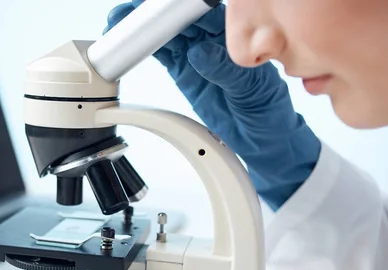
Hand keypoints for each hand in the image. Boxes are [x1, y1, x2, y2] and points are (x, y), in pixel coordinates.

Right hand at [105, 2, 320, 209]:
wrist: (260, 139)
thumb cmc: (267, 109)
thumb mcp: (251, 89)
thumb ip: (224, 69)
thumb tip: (199, 52)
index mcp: (233, 35)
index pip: (202, 10)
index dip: (178, 6)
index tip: (160, 7)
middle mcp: (213, 39)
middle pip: (177, 17)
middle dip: (152, 13)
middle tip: (129, 13)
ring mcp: (195, 56)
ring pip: (164, 34)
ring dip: (141, 28)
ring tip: (119, 23)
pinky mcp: (183, 72)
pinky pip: (161, 54)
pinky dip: (143, 48)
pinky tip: (127, 44)